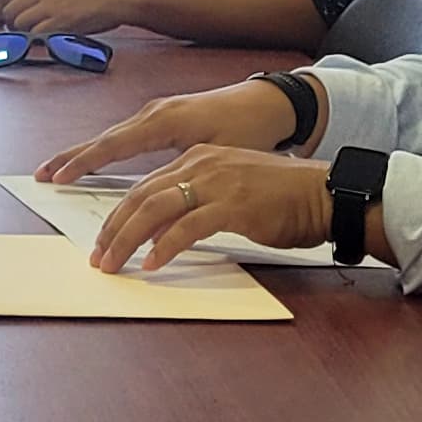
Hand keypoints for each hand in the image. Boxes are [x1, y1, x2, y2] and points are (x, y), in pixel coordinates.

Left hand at [0, 0, 130, 37]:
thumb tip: (23, 9)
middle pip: (8, 9)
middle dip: (5, 24)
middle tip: (10, 34)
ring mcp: (50, 4)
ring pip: (17, 23)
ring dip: (20, 33)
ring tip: (33, 36)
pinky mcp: (59, 20)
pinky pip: (33, 33)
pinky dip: (32, 40)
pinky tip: (40, 41)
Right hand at [34, 78, 300, 185]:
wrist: (271, 102)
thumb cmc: (250, 128)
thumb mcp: (220, 155)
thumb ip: (185, 174)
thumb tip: (159, 199)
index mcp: (165, 121)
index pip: (114, 144)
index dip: (84, 162)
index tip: (58, 177)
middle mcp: (154, 112)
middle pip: (103, 138)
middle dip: (71, 158)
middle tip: (41, 175)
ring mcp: (157, 112)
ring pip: (111, 136)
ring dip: (83, 154)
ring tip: (56, 170)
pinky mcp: (162, 117)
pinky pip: (124, 135)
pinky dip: (102, 149)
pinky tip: (91, 159)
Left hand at [85, 144, 330, 271]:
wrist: (323, 195)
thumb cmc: (281, 199)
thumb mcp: (228, 193)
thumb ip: (193, 205)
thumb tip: (159, 232)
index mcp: (198, 157)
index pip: (145, 186)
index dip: (119, 216)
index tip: (104, 240)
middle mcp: (202, 164)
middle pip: (141, 195)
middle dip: (114, 229)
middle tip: (98, 257)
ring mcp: (217, 182)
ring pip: (155, 209)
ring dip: (128, 239)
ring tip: (114, 263)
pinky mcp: (233, 205)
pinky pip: (187, 227)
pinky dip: (165, 247)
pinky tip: (152, 263)